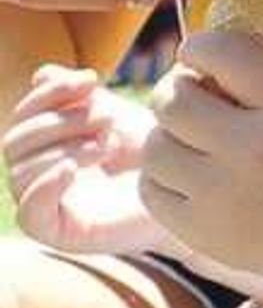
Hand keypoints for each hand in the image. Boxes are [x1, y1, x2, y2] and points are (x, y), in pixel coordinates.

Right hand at [4, 65, 163, 252]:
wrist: (199, 191)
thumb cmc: (160, 154)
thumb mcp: (120, 117)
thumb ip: (82, 97)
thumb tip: (43, 73)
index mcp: (49, 145)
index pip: (24, 117)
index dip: (50, 92)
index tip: (92, 78)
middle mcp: (40, 176)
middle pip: (15, 142)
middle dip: (59, 121)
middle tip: (108, 118)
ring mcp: (49, 206)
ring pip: (19, 172)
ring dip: (61, 148)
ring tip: (106, 144)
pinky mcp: (60, 234)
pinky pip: (29, 214)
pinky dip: (42, 187)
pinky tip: (71, 168)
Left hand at [136, 30, 262, 286]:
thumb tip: (247, 51)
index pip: (223, 54)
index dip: (202, 46)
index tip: (203, 53)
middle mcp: (251, 150)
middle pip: (172, 100)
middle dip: (177, 91)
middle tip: (193, 97)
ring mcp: (221, 195)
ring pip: (154, 146)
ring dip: (168, 136)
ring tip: (192, 140)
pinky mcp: (200, 231)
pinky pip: (150, 189)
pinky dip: (163, 176)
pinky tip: (189, 174)